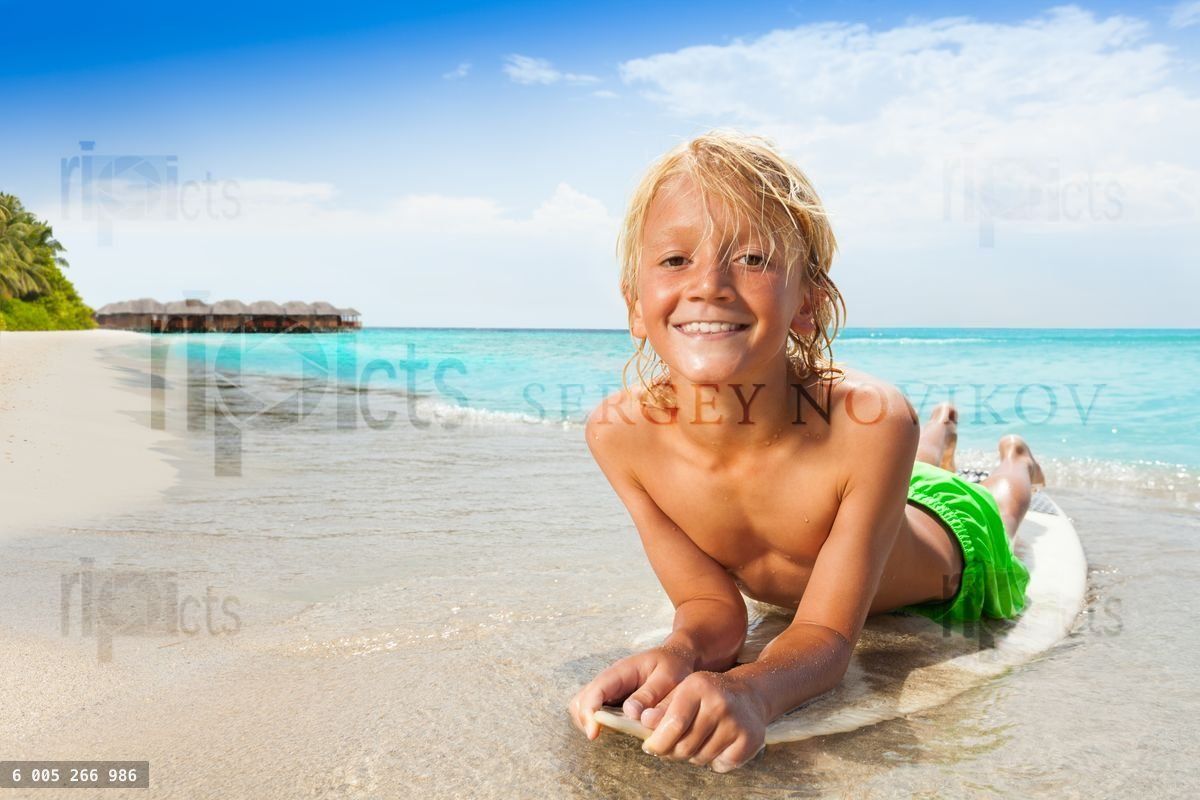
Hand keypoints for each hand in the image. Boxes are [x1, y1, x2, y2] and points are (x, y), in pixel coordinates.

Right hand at [568, 644, 696, 739]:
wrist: (677, 657)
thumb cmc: (673, 665)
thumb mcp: (668, 676)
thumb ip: (650, 694)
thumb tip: (630, 714)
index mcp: (621, 671)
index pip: (596, 690)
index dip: (589, 712)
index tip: (594, 733)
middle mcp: (609, 680)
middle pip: (581, 701)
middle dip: (585, 720)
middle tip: (601, 735)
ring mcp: (609, 691)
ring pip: (583, 708)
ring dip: (590, 723)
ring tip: (610, 735)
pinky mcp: (613, 701)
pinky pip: (596, 713)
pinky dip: (599, 724)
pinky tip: (617, 730)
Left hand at [640, 671, 767, 772]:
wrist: (748, 695)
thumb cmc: (707, 696)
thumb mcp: (683, 691)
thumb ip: (661, 707)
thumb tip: (643, 721)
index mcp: (698, 686)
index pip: (673, 724)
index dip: (658, 742)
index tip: (650, 747)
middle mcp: (719, 702)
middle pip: (685, 746)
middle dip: (673, 753)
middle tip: (671, 749)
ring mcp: (736, 722)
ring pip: (701, 758)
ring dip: (693, 757)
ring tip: (696, 742)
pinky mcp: (750, 739)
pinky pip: (721, 764)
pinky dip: (714, 762)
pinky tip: (716, 746)